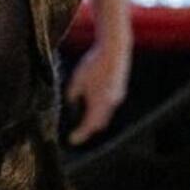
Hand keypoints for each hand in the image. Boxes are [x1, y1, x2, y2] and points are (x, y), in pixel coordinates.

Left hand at [67, 0, 132, 145]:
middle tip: (76, 134)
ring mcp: (117, 96)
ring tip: (82, 122)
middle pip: (99, 124)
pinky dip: (99, 111)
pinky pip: (108, 106)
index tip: (71, 140)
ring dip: (94, 120)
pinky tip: (91, 106)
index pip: (89, 125)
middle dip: (87, 130)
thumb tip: (70, 105)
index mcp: (99, 102)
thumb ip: (72, 96)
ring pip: (105, 115)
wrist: (114, 49)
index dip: (80, 134)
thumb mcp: (76, 80)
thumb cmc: (93, 63)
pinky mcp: (119, 90)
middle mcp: (111, 103)